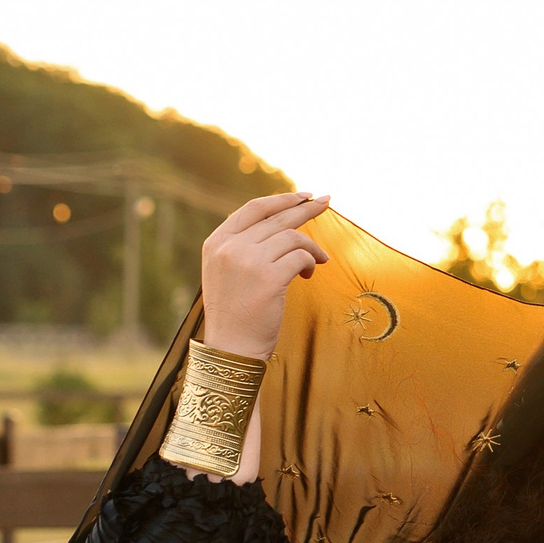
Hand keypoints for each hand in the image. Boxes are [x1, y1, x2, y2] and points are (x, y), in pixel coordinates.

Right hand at [200, 191, 330, 359]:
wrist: (231, 347)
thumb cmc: (235, 313)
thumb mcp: (226, 272)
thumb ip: (243, 246)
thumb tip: (281, 226)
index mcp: (217, 243)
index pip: (253, 209)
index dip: (281, 200)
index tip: (303, 195)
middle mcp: (230, 247)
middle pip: (277, 217)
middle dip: (306, 208)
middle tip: (327, 201)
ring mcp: (248, 261)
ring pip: (293, 237)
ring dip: (311, 248)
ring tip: (319, 260)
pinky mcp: (269, 277)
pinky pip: (301, 257)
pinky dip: (311, 262)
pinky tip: (310, 274)